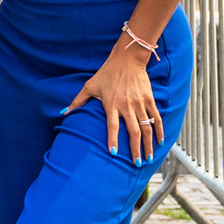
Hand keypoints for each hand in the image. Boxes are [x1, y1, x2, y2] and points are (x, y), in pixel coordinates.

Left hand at [66, 43, 162, 163]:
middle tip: (137, 163)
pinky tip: (160, 141)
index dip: (113, 140)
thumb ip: (77, 101)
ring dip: (148, 144)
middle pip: (134, 132)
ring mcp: (140, 103)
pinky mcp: (149, 100)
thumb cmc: (107, 73)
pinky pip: (156, 118)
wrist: (127, 60)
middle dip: (136, 150)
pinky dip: (159, 130)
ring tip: (149, 157)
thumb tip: (62, 112)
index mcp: (112, 105)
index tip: (114, 153)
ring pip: (147, 128)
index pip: (113, 126)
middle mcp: (127, 106)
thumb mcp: (90, 86)